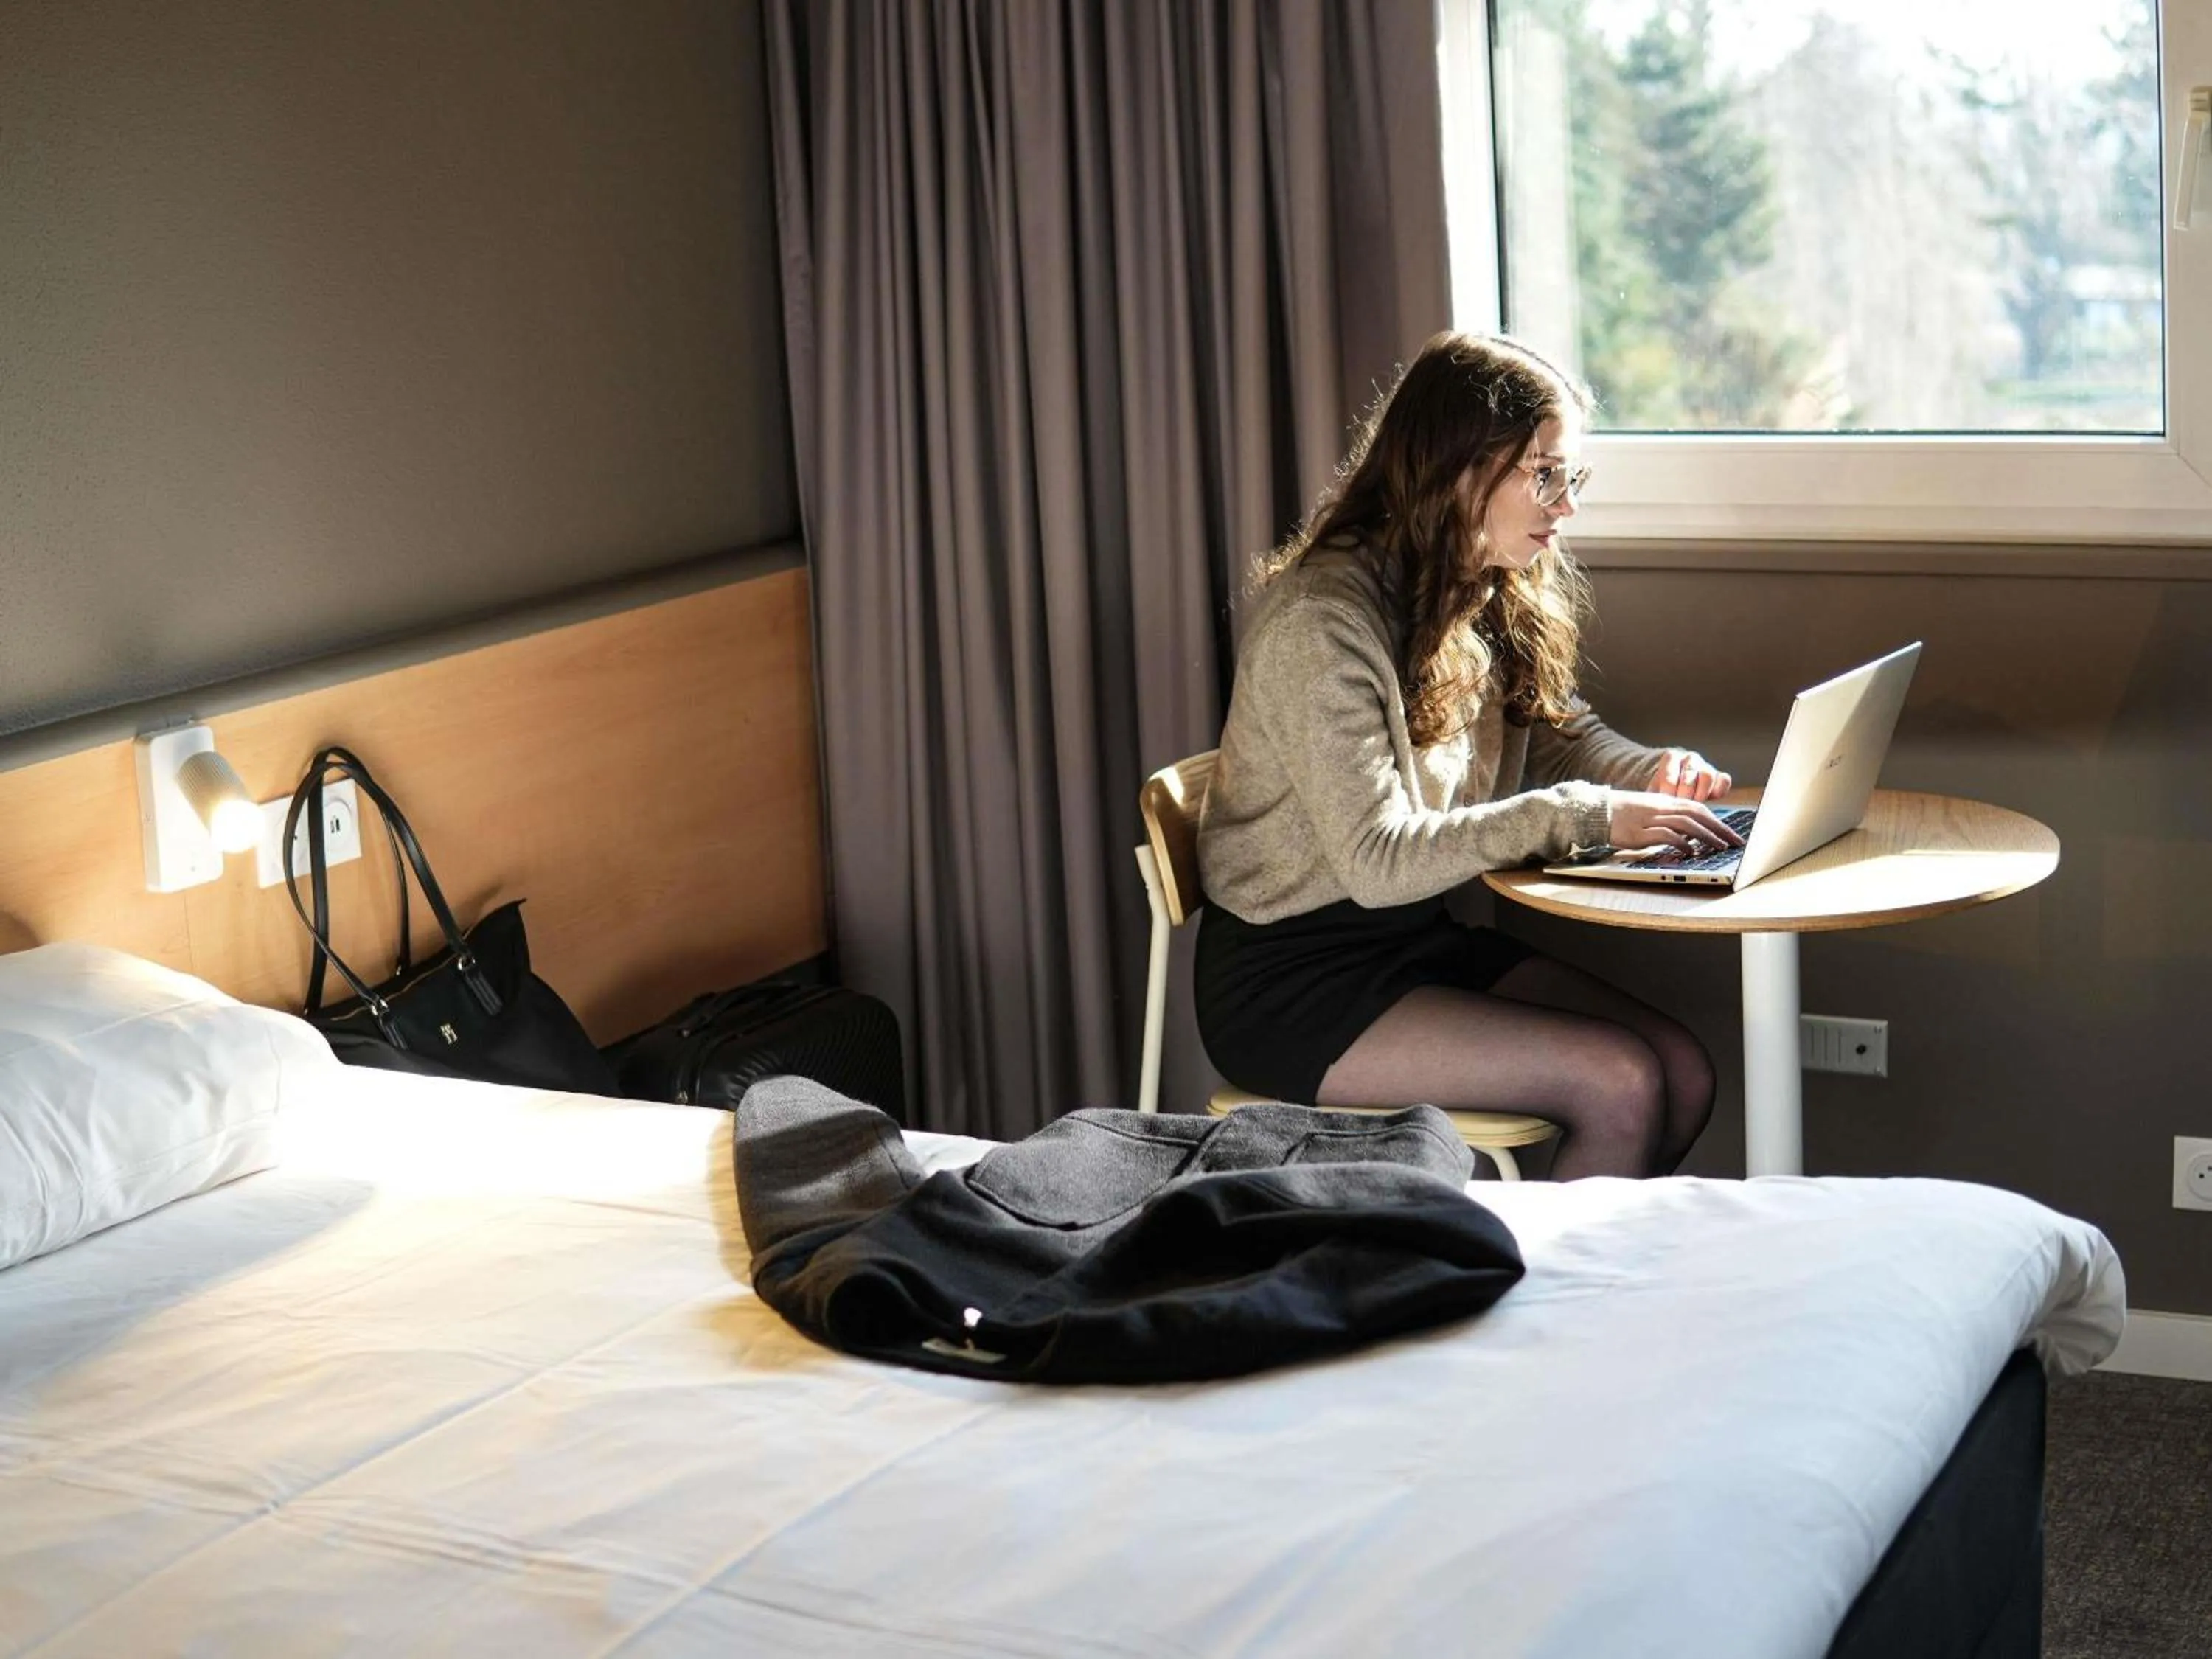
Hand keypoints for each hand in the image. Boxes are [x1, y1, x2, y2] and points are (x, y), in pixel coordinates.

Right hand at [1608, 791, 1745, 854]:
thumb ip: (1668, 818)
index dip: (1717, 820)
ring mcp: (1649, 819)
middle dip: (1719, 828)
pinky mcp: (1638, 833)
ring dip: (1706, 835)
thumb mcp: (1648, 811)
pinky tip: (1690, 851)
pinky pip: (1665, 835)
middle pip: (1697, 814)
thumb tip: (1690, 832)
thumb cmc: (1620, 813)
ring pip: (1686, 823)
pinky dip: (1681, 842)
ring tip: (1720, 846)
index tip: (1731, 833)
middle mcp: (1659, 807)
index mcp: (1663, 801)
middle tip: (1735, 841)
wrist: (1593, 812)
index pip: (1697, 807)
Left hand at [1647, 749, 1732, 800]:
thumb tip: (1647, 809)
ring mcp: (1706, 766)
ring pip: (1707, 775)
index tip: (1666, 805)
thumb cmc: (1662, 791)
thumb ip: (1653, 797)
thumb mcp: (1654, 791)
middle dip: (1684, 794)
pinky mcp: (1719, 776)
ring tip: (1694, 805)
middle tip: (1680, 807)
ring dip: (1701, 793)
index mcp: (1671, 758)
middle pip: (1689, 775)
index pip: (1670, 775)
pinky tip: (1712, 799)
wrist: (1677, 788)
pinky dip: (1720, 789)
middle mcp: (1690, 759)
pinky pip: (1724, 779)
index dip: (1668, 793)